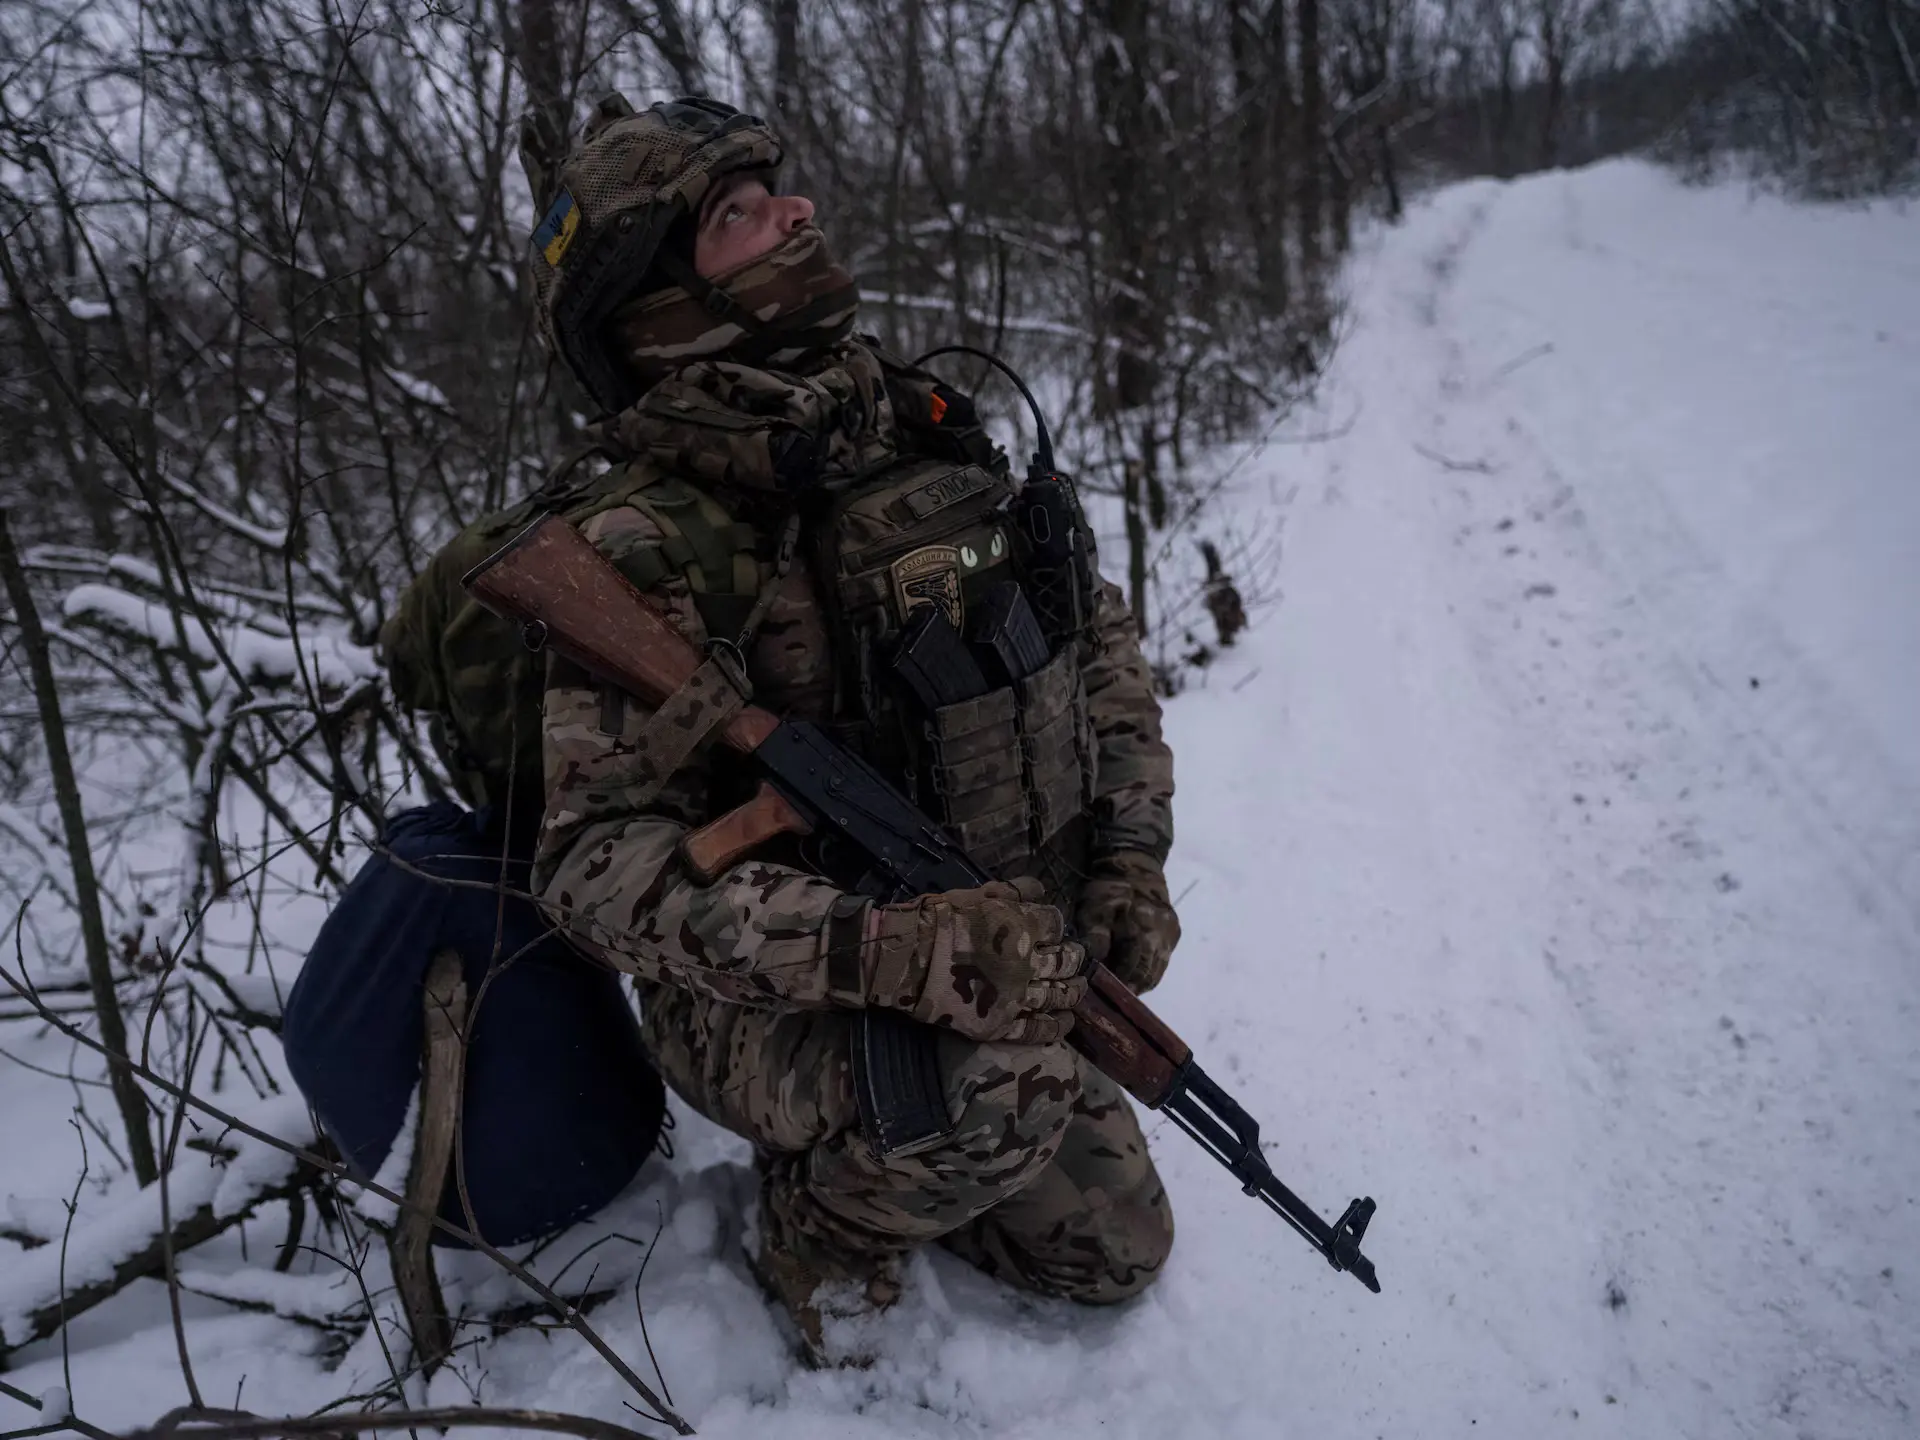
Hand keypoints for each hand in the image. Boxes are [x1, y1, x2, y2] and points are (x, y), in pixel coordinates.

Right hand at [861, 878, 1086, 1043]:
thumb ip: (1013, 891)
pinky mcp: (1001, 1024)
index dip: (1057, 928)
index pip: (1055, 925)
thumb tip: (1040, 889)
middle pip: (1064, 962)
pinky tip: (1065, 1023)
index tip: (1056, 932)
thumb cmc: (939, 920)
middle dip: (1073, 959)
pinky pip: (1038, 1029)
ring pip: (1058, 996)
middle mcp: (1026, 963)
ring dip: (1073, 992)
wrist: (906, 958)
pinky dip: (1056, 1027)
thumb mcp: (977, 894)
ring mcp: (1016, 997)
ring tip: (1079, 990)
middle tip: (1077, 960)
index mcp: (1022, 927)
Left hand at [1075, 851, 1180, 993]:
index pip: (1133, 973)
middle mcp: (1163, 940)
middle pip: (1148, 976)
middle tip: (1111, 994)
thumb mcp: (1095, 910)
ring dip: (1140, 980)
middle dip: (1130, 987)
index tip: (1104, 995)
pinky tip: (1134, 968)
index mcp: (1144, 934)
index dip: (1119, 987)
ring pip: (1157, 971)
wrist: (1135, 864)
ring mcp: (1171, 937)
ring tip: (1122, 984)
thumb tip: (1094, 968)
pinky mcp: (1174, 933)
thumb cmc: (1110, 888)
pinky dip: (1149, 968)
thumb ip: (1096, 939)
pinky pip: (1162, 959)